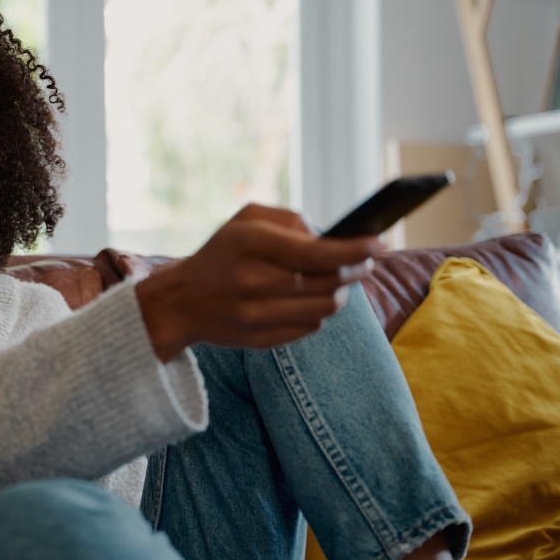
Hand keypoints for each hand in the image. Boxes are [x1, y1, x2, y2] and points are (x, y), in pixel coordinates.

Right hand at [135, 204, 383, 358]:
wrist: (179, 302)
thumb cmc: (220, 255)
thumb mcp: (244, 220)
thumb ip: (290, 219)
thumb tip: (330, 237)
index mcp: (249, 243)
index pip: (318, 252)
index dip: (355, 250)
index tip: (379, 245)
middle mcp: (251, 280)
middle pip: (328, 282)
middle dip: (355, 271)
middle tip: (365, 263)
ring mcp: (254, 314)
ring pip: (325, 308)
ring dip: (340, 294)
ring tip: (338, 283)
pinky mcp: (258, 340)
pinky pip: (309, 328)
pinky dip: (318, 314)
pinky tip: (309, 302)